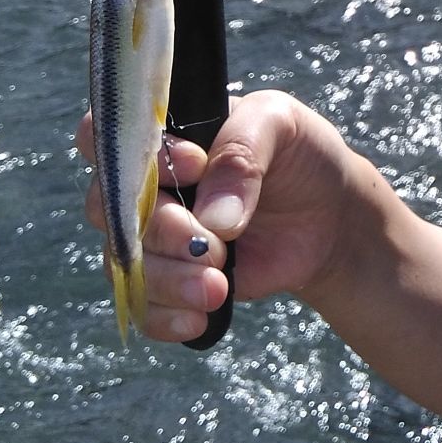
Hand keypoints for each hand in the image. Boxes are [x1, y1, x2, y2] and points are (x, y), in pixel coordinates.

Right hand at [78, 90, 367, 343]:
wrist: (331, 216)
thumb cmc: (298, 154)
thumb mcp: (280, 125)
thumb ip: (242, 154)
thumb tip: (213, 220)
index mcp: (165, 132)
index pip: (112, 134)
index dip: (136, 156)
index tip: (194, 167)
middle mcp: (147, 184)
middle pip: (110, 208)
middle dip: (161, 230)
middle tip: (211, 243)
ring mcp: (156, 234)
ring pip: (124, 262)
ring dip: (168, 279)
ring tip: (219, 286)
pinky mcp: (171, 279)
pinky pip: (142, 305)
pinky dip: (164, 316)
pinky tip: (200, 318)